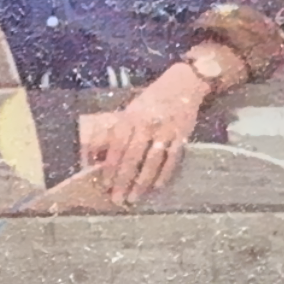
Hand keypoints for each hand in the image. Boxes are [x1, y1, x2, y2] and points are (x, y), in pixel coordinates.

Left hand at [78, 64, 207, 205]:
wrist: (183, 84)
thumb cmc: (151, 100)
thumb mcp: (131, 110)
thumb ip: (118, 131)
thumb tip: (99, 155)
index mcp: (130, 117)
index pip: (117, 146)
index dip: (110, 167)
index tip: (105, 184)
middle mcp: (146, 124)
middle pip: (132, 157)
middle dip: (123, 180)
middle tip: (117, 198)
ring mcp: (165, 130)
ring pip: (152, 161)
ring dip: (142, 182)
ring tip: (134, 198)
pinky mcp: (182, 135)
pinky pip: (172, 159)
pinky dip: (164, 174)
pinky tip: (156, 187)